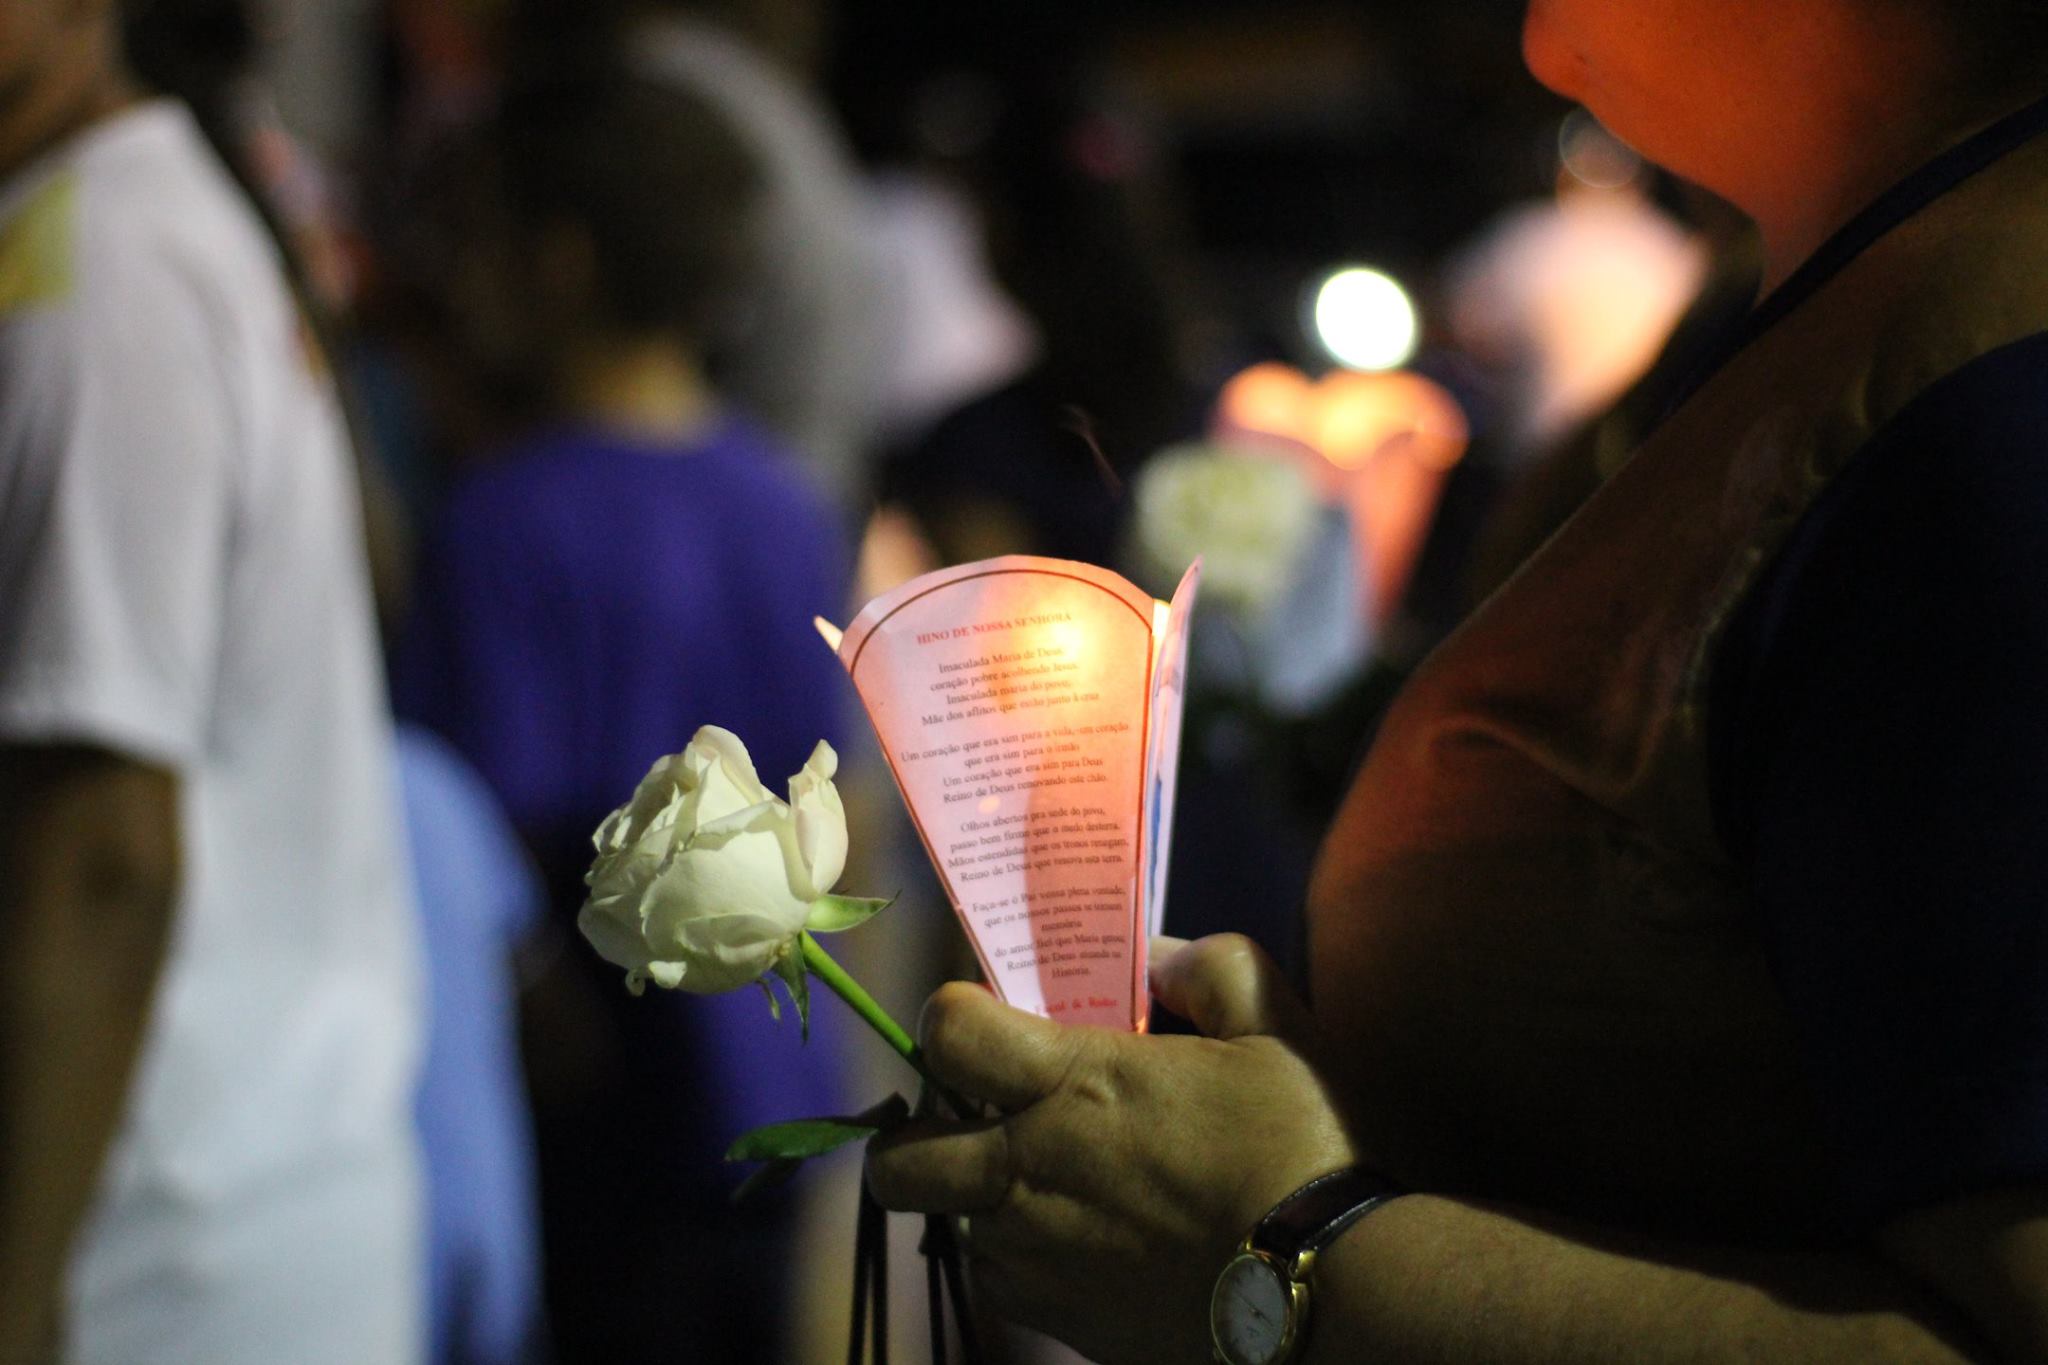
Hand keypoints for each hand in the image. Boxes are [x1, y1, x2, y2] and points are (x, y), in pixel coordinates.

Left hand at [866, 934, 1359, 1364]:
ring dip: (977, 1197)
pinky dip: (1019, 1257)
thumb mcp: (1276, 1026)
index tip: (989, 1017)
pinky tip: (1081, 1238)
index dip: (952, 1014)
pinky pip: (1001, 1281)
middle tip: (974, 1116)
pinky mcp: (1060, 1322)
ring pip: (951, 1224)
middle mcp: (1028, 1172)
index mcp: (1070, 1085)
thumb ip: (1210, 969)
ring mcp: (1037, 1256)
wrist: (1335, 1292)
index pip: (945, 1032)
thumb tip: (1162, 961)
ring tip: (1044, 1179)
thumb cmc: (1302, 1148)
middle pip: (898, 1160)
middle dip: (916, 1134)